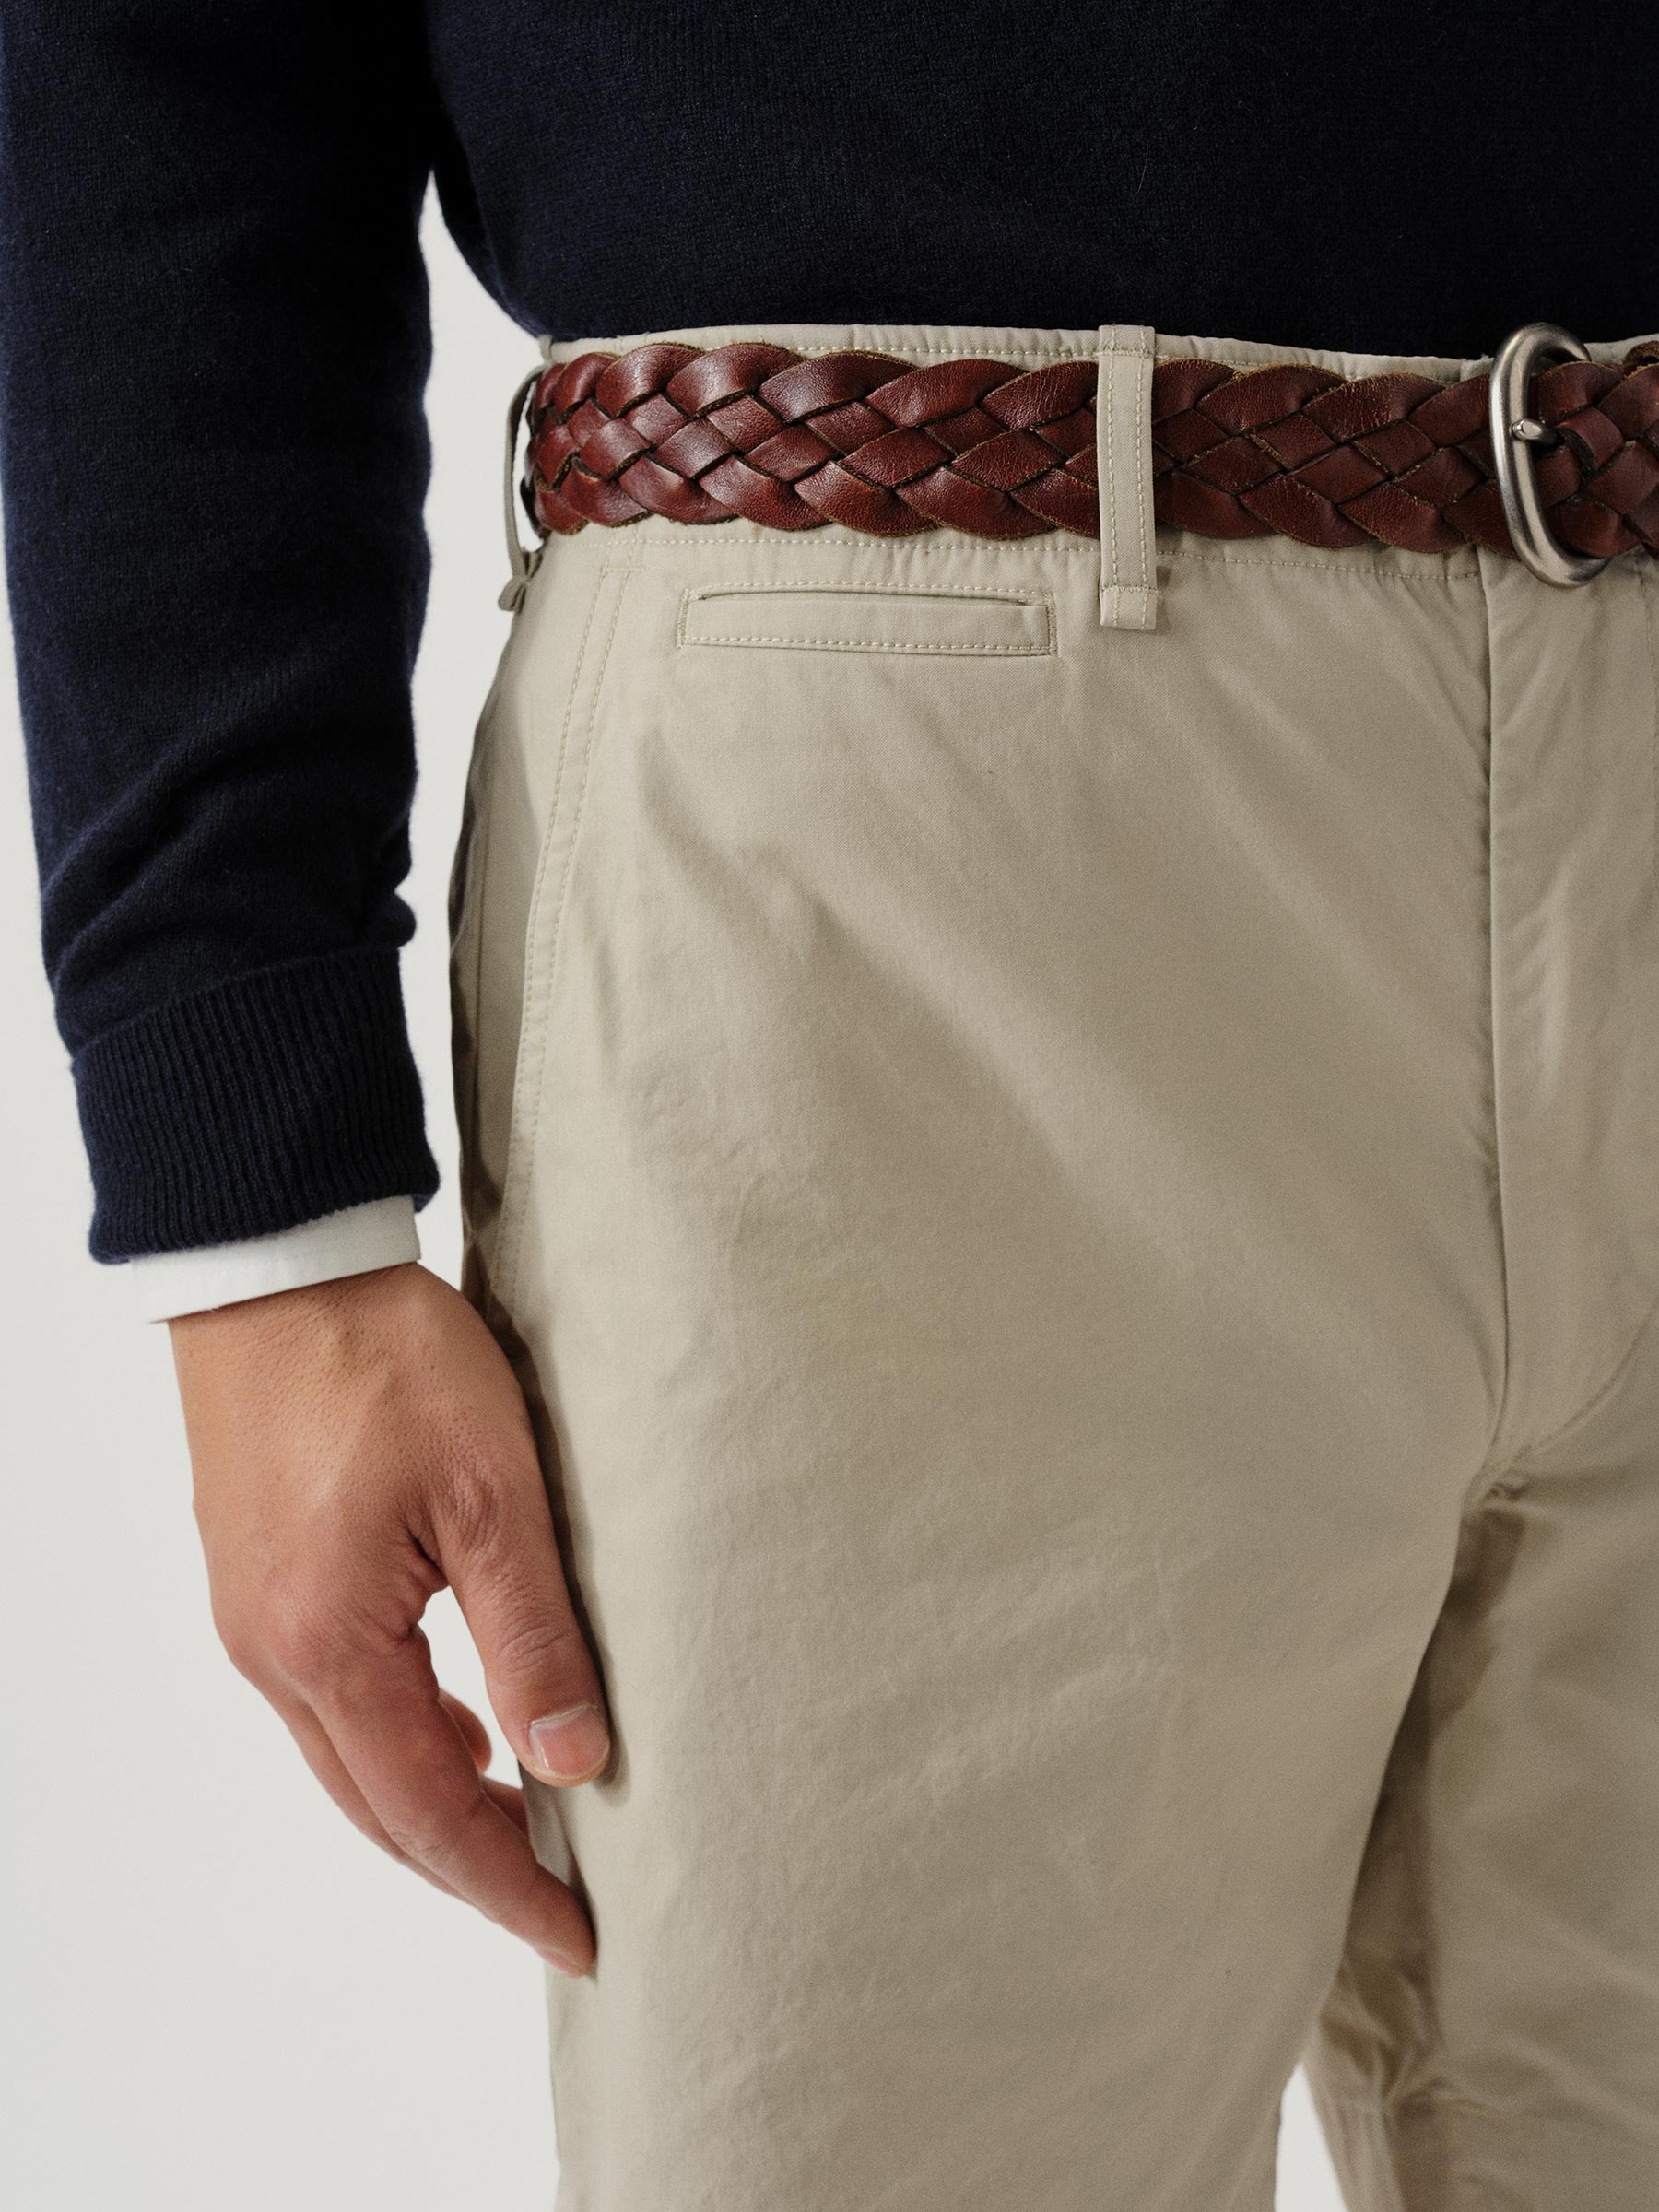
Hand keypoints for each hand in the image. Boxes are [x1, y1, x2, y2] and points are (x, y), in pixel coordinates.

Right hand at [171, 1261, 607, 1974]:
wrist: (278, 1263)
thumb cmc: (384, 1357)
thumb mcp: (491, 1491)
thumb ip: (532, 1634)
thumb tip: (571, 1765)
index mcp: (329, 1644)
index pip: (429, 1812)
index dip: (506, 1883)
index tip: (577, 1937)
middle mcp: (273, 1651)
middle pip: (375, 1807)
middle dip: (466, 1869)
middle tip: (554, 1906)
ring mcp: (253, 1617)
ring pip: (347, 1758)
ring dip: (428, 1806)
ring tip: (519, 1830)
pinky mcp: (256, 1577)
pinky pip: (328, 1699)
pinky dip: (395, 1738)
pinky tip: (455, 1725)